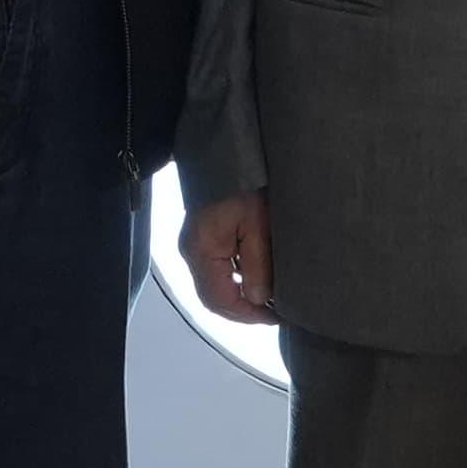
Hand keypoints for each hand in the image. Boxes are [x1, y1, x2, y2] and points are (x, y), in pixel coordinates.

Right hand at [182, 192, 271, 323]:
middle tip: (273, 314)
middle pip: (213, 298)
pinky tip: (255, 279)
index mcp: (202, 251)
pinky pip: (215, 270)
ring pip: (214, 286)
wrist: (226, 150)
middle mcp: (192, 252)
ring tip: (268, 301)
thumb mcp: (257, 223)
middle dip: (243, 311)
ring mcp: (194, 245)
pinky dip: (235, 282)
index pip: (220, 300)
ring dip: (239, 298)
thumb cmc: (243, 183)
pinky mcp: (202, 237)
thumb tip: (259, 299)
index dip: (248, 315)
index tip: (274, 317)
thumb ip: (257, 263)